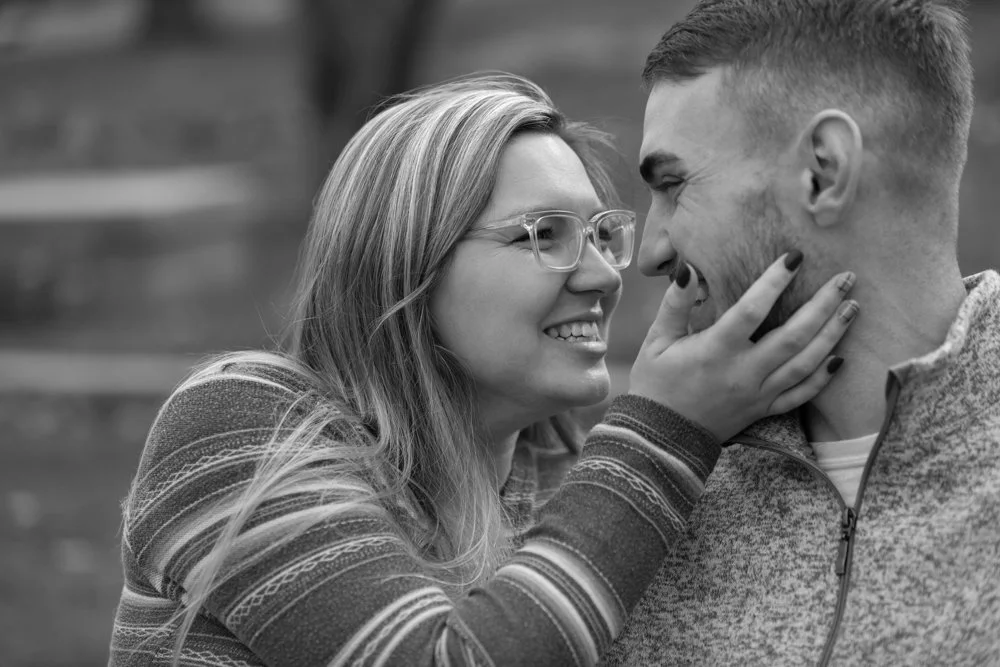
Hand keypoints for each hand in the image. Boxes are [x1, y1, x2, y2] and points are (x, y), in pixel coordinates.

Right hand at [628, 251, 856, 441]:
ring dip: (833, 334)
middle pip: (794, 335)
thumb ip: (675, 305)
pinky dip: (823, 378)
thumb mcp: (656, 342)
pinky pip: (800, 395)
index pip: (752, 310)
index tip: (795, 257)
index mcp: (716, 350)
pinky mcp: (763, 410)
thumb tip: (688, 270)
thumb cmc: (655, 385)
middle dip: (824, 304)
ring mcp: (758, 393)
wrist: (660, 438)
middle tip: (846, 278)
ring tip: (852, 308)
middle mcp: (743, 372)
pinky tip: (840, 358)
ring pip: (805, 363)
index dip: (774, 281)